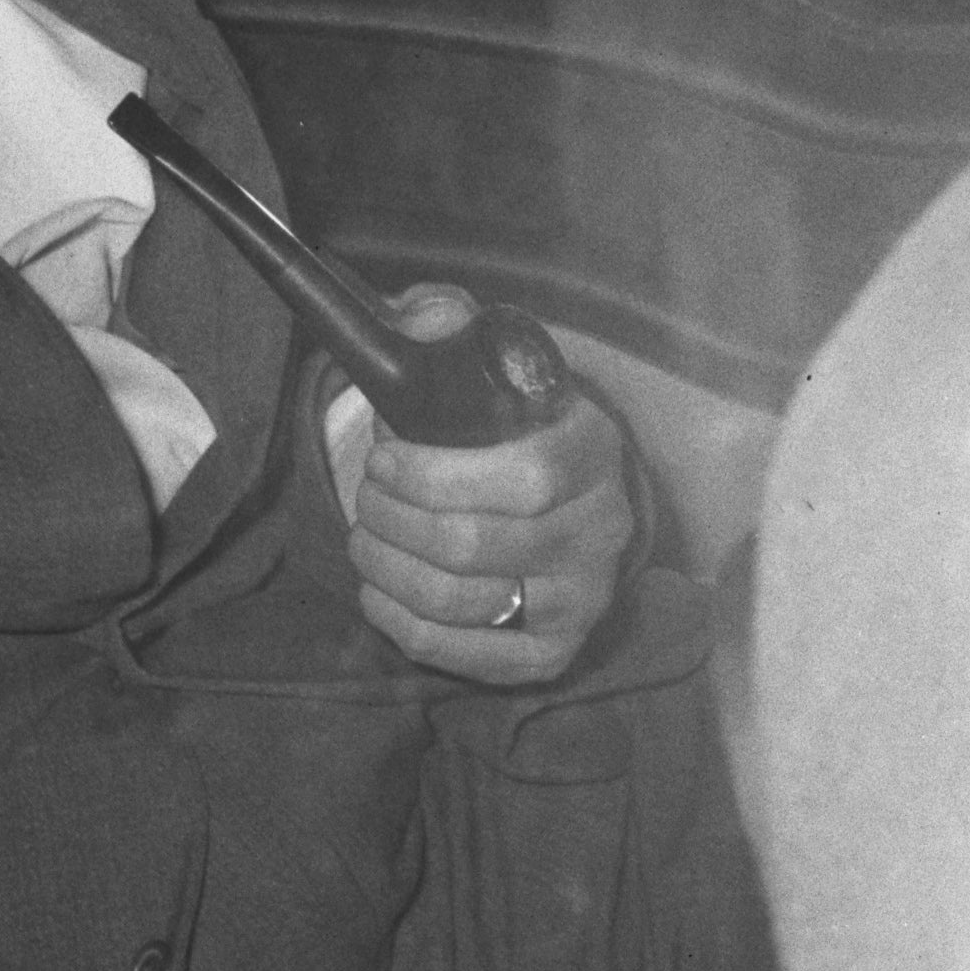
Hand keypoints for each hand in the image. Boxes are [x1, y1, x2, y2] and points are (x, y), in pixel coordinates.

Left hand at [345, 292, 636, 685]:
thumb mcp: (478, 362)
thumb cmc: (500, 426)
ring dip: (387, 567)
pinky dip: (401, 621)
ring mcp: (583, 598)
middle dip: (393, 519)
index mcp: (591, 451)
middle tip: (368, 497)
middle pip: (475, 545)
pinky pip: (464, 655)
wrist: (554, 494)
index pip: (524, 477)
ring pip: (460, 601)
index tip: (380, 458)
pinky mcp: (553, 652)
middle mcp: (603, 531)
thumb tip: (425, 316)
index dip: (434, 476)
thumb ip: (444, 324)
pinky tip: (379, 589)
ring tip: (366, 537)